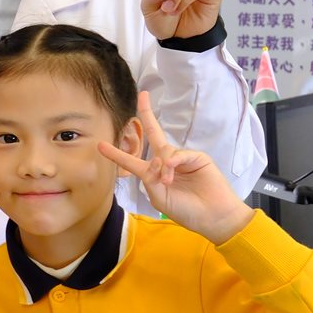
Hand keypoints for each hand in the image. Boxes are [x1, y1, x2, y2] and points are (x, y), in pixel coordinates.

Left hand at [98, 90, 253, 243]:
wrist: (211, 217)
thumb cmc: (184, 210)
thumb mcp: (158, 197)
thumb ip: (150, 178)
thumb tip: (156, 160)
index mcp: (154, 174)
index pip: (132, 160)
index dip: (116, 153)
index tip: (100, 145)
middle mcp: (167, 162)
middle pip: (155, 133)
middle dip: (147, 113)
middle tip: (143, 95)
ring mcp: (182, 159)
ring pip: (164, 150)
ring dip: (162, 166)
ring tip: (167, 181)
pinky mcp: (197, 157)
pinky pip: (179, 153)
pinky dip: (173, 161)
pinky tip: (171, 171)